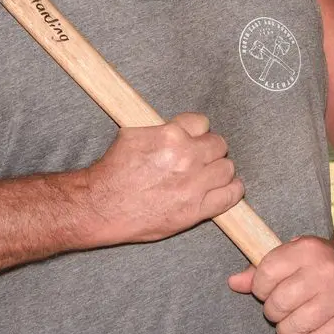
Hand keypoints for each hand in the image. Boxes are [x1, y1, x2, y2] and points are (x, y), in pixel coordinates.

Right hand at [87, 112, 244, 243]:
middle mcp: (186, 157)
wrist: (101, 206)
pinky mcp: (196, 209)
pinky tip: (225, 188)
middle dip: (210, 149)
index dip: (197, 132)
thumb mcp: (132, 135)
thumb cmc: (113, 172)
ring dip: (219, 170)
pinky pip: (231, 196)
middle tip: (200, 158)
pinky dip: (232, 190)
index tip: (194, 139)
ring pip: (227, 168)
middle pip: (219, 144)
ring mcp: (193, 184)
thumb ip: (161, 128)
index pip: (202, 123)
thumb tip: (176, 126)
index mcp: (171, 135)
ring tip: (210, 175)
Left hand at [228, 236, 333, 333]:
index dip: (260, 288)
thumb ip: (261, 269)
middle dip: (273, 312)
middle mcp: (325, 270)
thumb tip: (233, 283)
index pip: (266, 274)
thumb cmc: (318, 265)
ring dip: (285, 331)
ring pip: (296, 325)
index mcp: (307, 249)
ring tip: (290, 325)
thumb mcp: (292, 256)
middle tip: (280, 310)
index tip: (266, 291)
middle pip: (279, 303)